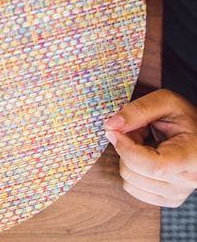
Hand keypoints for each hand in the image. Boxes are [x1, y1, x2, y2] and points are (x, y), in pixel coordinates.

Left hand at [104, 89, 196, 206]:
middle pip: (135, 173)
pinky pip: (132, 189)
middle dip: (126, 148)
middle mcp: (189, 180)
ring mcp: (178, 193)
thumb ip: (139, 110)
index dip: (126, 148)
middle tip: (137, 133)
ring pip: (130, 182)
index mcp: (193, 157)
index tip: (116, 131)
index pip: (153, 166)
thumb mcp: (166, 102)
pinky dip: (131, 171)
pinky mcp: (168, 199)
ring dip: (127, 159)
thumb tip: (111, 126)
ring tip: (143, 144)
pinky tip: (144, 158)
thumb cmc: (184, 118)